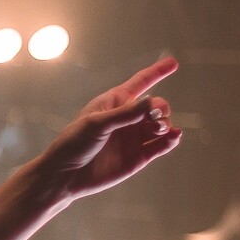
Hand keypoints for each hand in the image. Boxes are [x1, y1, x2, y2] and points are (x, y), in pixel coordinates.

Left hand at [41, 57, 181, 201]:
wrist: (65, 176)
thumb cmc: (73, 144)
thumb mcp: (96, 124)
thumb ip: (125, 114)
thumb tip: (151, 101)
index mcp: (114, 103)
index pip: (140, 83)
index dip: (157, 72)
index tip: (173, 63)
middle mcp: (127, 119)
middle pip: (155, 106)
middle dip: (160, 107)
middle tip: (154, 116)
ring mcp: (134, 138)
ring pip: (161, 125)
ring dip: (165, 123)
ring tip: (159, 128)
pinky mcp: (139, 156)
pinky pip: (162, 145)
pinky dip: (171, 140)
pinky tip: (174, 136)